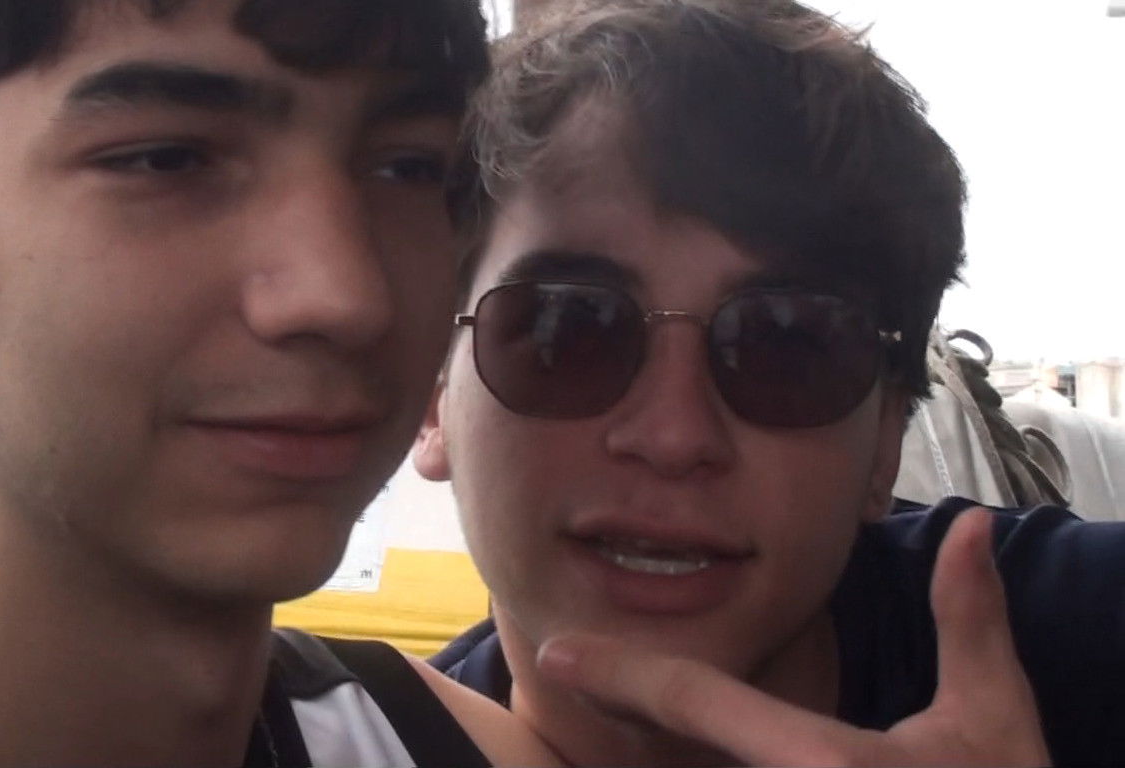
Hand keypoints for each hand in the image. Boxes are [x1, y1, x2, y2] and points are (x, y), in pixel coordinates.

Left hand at [536, 509, 1050, 766]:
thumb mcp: (995, 721)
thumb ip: (970, 621)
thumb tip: (971, 526)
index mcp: (821, 762)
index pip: (695, 702)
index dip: (619, 672)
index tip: (556, 653)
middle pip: (680, 753)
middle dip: (630, 715)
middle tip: (577, 672)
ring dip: (667, 754)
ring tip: (621, 711)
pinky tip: (684, 751)